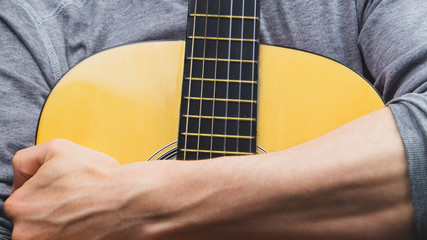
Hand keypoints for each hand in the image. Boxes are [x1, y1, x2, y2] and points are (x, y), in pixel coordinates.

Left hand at [4, 139, 136, 239]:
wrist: (129, 202)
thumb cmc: (98, 178)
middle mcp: (27, 232)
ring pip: (46, 231)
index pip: (20, 198)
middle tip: (72, 197)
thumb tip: (22, 173)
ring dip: (60, 221)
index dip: (40, 188)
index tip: (58, 186)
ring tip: (81, 209)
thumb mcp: (56, 149)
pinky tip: (84, 221)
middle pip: (31, 218)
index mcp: (19, 206)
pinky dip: (71, 232)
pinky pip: (62, 238)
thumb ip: (26, 158)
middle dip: (48, 207)